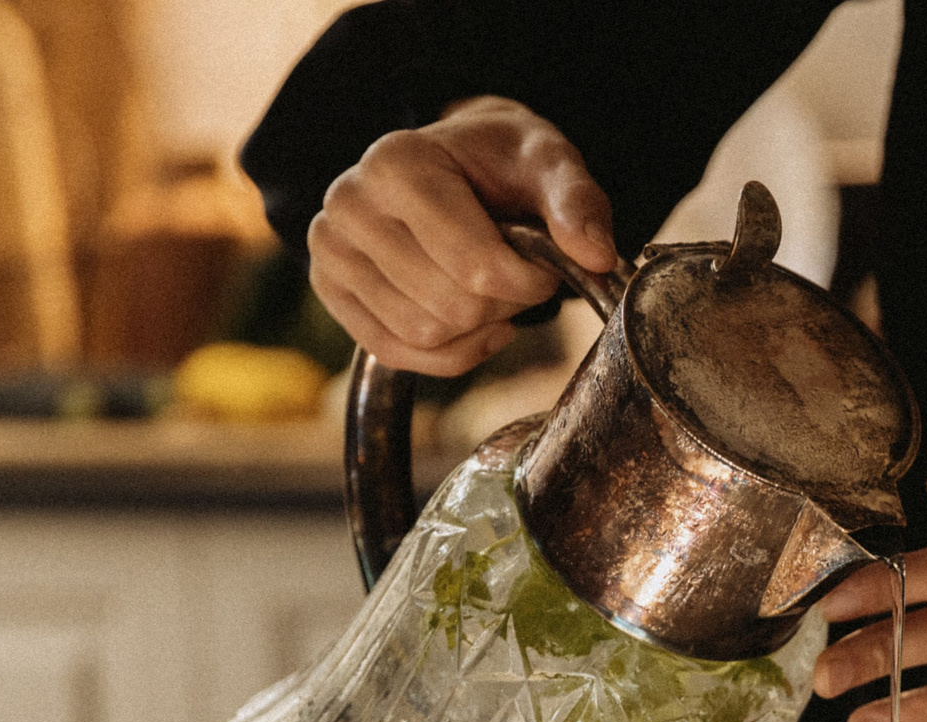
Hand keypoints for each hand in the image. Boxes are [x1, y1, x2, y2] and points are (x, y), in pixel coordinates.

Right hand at [309, 96, 618, 375]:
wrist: (456, 163)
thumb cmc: (502, 164)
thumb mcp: (549, 164)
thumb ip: (577, 204)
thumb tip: (596, 257)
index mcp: (398, 163)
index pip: (475, 267)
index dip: (529, 282)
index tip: (544, 264)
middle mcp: (350, 203)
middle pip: (452, 308)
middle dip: (504, 303)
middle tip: (514, 273)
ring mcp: (331, 248)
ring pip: (424, 335)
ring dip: (477, 326)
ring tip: (485, 285)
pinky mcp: (330, 289)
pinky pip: (396, 353)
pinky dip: (449, 352)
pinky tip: (472, 324)